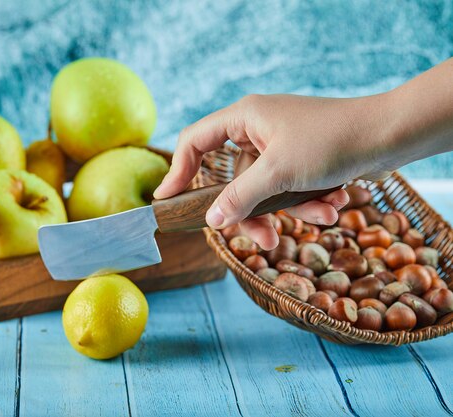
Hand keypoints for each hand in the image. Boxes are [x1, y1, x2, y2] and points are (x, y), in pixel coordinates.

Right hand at [154, 94, 391, 249]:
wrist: (391, 134)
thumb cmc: (332, 141)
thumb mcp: (279, 173)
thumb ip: (240, 197)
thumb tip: (212, 220)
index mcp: (244, 117)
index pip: (195, 141)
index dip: (178, 171)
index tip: (168, 200)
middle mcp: (258, 128)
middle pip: (234, 177)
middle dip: (253, 211)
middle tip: (264, 238)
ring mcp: (280, 143)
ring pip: (265, 188)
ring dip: (290, 209)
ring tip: (322, 215)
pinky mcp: (301, 156)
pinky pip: (289, 186)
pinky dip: (307, 200)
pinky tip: (334, 203)